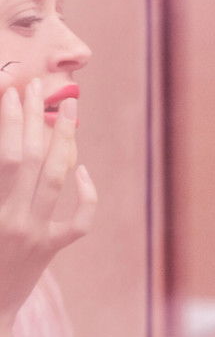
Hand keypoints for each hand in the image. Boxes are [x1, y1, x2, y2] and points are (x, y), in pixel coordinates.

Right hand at [0, 79, 96, 323]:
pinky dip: (85, 194)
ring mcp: (37, 235)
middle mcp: (15, 220)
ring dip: (64, 139)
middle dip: (33, 118)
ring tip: (69, 108)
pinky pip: (79, 220)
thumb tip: (7, 158)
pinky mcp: (51, 249)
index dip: (9, 121)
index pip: (5, 156)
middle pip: (29, 158)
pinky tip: (83, 170)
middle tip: (36, 87)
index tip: (11, 92)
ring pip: (56, 178)